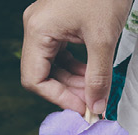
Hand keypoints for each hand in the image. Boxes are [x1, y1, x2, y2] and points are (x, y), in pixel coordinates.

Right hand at [20, 0, 132, 114]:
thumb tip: (96, 106)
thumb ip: (98, 76)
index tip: (82, 109)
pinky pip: (60, 52)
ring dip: (73, 80)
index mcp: (38, 30)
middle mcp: (36, 27)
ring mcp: (46, 24)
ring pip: (53, 64)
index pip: (34, 79)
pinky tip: (92, 74)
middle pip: (43, 73)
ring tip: (96, 90)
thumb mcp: (103, 39)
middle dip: (68, 91)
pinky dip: (75, 66)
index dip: (57, 98)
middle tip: (93, 102)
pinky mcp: (58, 22)